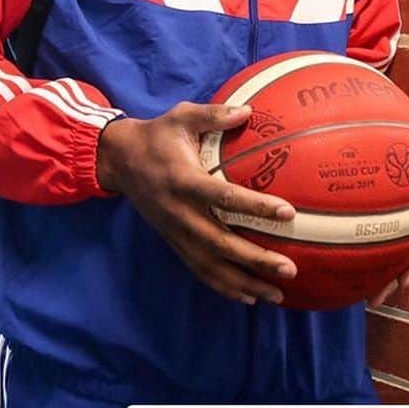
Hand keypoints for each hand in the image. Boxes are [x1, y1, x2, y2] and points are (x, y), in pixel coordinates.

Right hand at [96, 102, 296, 303]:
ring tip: (277, 294)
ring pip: (210, 263)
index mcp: (183, 179)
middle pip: (219, 242)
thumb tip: (248, 112)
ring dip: (244, 281)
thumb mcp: (180, 117)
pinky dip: (223, 286)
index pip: (223, 196)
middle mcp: (178, 211)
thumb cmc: (156, 135)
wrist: (118, 159)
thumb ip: (213, 114)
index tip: (288, 212)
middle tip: (290, 267)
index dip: (255, 205)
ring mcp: (174, 230)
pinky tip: (248, 295)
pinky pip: (198, 268)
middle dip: (255, 259)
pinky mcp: (171, 240)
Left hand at [369, 120, 408, 306]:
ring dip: (389, 280)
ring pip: (398, 260)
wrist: (372, 151)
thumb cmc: (394, 144)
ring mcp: (398, 229)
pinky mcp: (378, 235)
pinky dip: (368, 273)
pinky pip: (376, 257)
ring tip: (374, 298)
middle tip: (401, 281)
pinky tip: (352, 289)